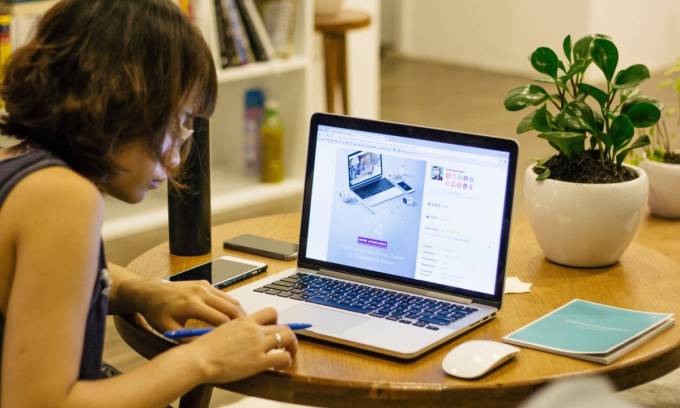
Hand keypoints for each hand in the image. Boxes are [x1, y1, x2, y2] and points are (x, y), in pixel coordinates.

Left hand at [130, 279, 245, 332]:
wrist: (150, 292)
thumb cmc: (158, 312)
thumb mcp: (169, 330)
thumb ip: (189, 339)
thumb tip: (208, 347)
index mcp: (192, 305)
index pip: (220, 319)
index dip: (230, 332)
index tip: (236, 341)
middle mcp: (201, 292)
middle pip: (230, 307)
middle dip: (240, 321)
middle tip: (248, 333)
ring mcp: (204, 286)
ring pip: (230, 299)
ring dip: (238, 312)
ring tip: (243, 326)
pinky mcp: (205, 283)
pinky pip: (223, 295)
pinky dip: (230, 305)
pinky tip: (232, 316)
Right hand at [186, 308, 297, 383]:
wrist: (198, 359)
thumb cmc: (203, 348)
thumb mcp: (220, 330)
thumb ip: (234, 330)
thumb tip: (238, 337)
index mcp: (244, 320)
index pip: (270, 312)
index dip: (277, 321)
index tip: (275, 330)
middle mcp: (254, 329)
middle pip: (283, 326)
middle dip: (288, 336)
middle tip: (287, 345)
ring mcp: (258, 344)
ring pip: (287, 338)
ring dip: (292, 347)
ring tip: (289, 355)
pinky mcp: (259, 361)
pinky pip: (283, 357)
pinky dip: (287, 361)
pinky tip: (281, 366)